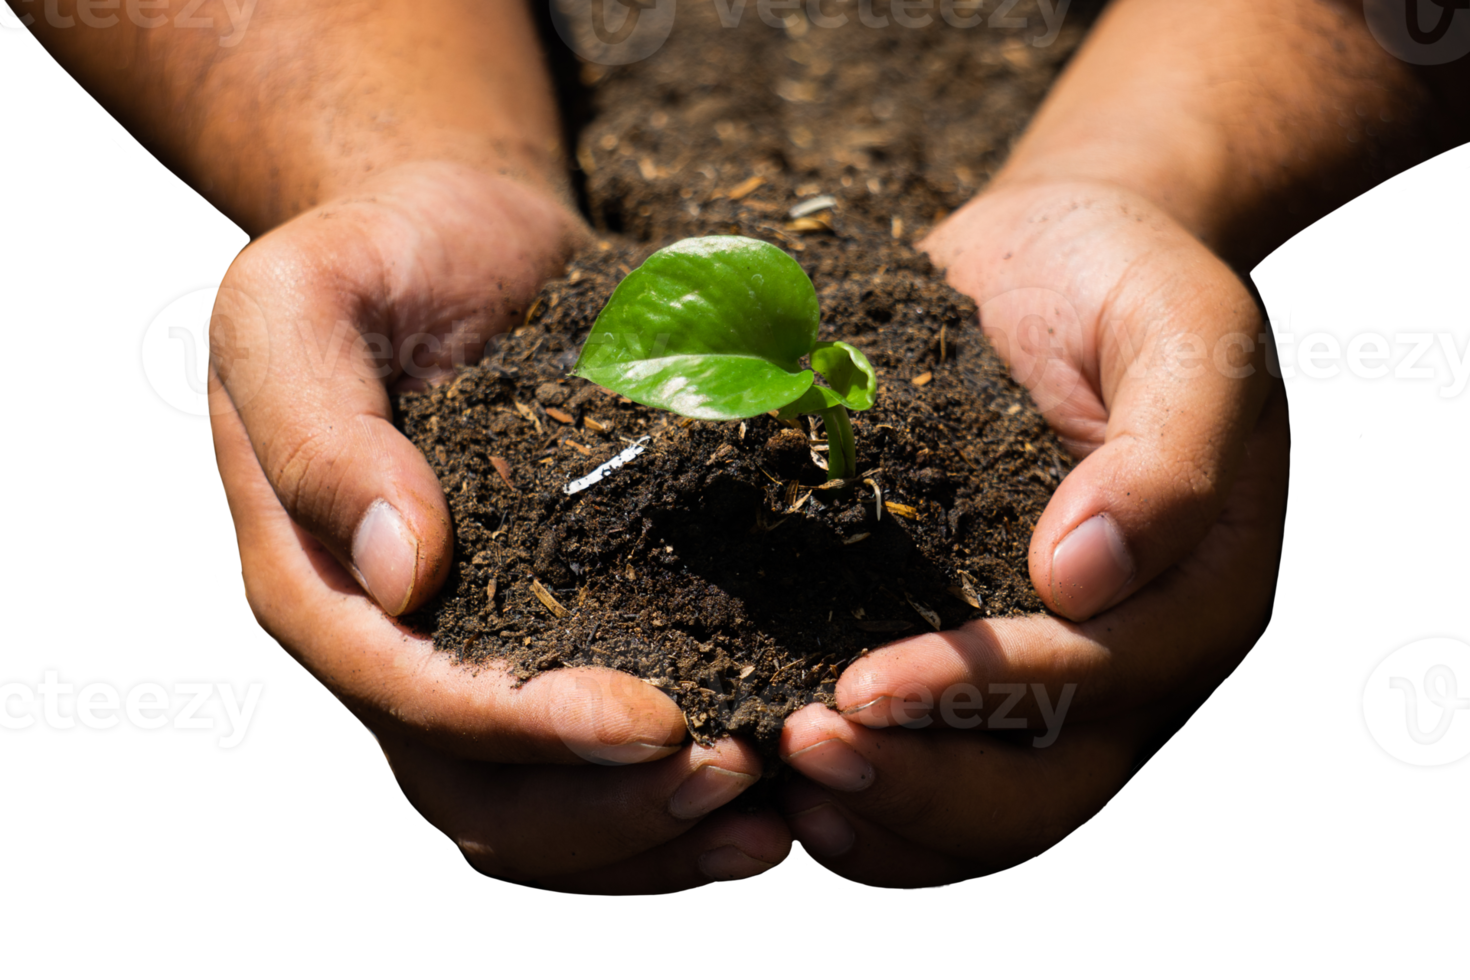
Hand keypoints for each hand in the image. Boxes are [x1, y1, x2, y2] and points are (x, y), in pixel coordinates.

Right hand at [209, 162, 790, 892]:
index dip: (518, 728)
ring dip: (648, 840)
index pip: (402, 693)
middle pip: (472, 796)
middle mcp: (388, 647)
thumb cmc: (382, 258)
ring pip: (535, 822)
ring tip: (767, 815)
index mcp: (318, 578)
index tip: (650, 720)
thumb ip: (319, 429)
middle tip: (733, 773)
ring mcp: (469, 663)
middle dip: (602, 810)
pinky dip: (670, 820)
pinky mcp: (548, 653)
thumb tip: (400, 570)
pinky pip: (590, 780)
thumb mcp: (302, 301)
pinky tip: (767, 810)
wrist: (462, 244)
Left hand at [777, 179, 1288, 886]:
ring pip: (991, 814)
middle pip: (1048, 789)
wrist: (1059, 260)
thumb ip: (1166, 450)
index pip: (1101, 678)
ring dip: (888, 819)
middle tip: (808, 748)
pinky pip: (939, 775)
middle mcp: (1130, 661)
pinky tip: (789, 789)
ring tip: (787, 789)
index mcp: (1195, 591)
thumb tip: (1084, 575)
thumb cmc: (1124, 284)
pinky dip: (873, 806)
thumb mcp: (1183, 330)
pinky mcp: (977, 668)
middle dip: (925, 789)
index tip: (866, 686)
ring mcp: (1053, 680)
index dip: (985, 694)